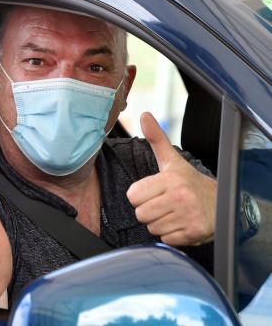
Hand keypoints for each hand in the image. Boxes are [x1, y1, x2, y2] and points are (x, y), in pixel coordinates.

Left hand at [126, 112, 216, 245]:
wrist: (221, 204)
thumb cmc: (189, 182)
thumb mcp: (172, 160)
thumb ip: (156, 139)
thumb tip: (144, 115)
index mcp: (170, 179)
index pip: (133, 196)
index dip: (140, 196)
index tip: (153, 192)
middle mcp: (180, 197)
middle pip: (140, 214)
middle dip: (148, 211)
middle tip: (163, 204)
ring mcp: (187, 216)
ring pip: (152, 227)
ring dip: (159, 223)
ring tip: (173, 213)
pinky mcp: (193, 233)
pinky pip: (165, 239)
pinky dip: (171, 235)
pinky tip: (181, 223)